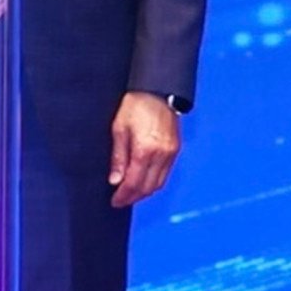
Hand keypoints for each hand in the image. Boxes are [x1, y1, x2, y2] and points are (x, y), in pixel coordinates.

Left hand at [108, 91, 181, 208]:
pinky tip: (144, 180)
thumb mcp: (119, 129)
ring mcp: (171, 152)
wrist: (157, 89)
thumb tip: (115, 180)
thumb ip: (118, 158)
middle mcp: (161, 154)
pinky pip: (166, 173)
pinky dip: (154, 181)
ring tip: (131, 193)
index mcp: (145, 150)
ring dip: (145, 192)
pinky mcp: (176, 149)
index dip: (124, 195)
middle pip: (148, 187)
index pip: (134, 183)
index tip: (115, 201)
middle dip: (134, 197)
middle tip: (121, 200)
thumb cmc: (135, 105)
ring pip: (159, 183)